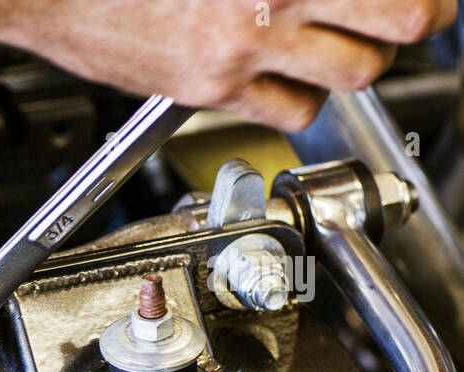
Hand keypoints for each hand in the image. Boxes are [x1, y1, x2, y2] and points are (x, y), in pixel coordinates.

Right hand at [0, 0, 457, 130]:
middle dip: (412, 20)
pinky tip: (280, 70)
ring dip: (357, 59)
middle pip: (401, 23)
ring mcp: (239, 48)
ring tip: (336, 41)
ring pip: (355, 74)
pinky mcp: (207, 89)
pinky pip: (292, 111)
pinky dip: (299, 98)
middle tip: (406, 13)